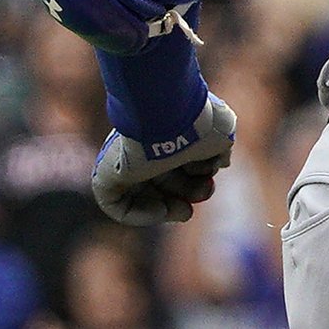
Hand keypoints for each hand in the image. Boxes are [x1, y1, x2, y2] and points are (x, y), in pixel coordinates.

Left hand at [92, 90, 237, 227]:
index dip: (198, 179)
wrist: (167, 114)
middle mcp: (146, 149)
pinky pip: (115, 205)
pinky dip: (139, 214)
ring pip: (143, 195)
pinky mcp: (106, 175)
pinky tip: (161, 210)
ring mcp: (125, 162)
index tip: (209, 182)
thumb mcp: (221, 133)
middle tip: (203, 194)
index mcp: (168, 137)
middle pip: (165, 181)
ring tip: (184, 211)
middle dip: (188, 193)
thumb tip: (221, 162)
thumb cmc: (196, 122)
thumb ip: (221, 148)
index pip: (180, 165)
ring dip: (168, 209)